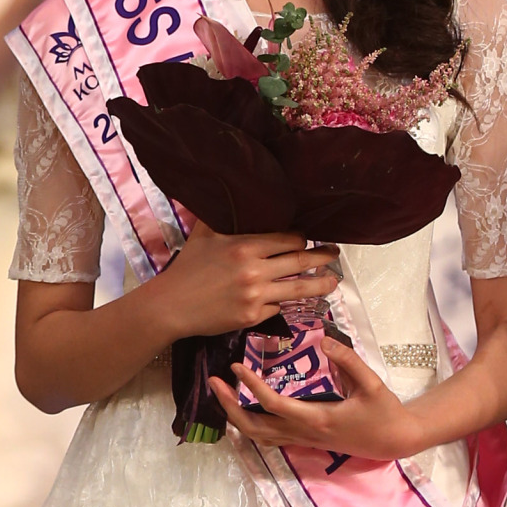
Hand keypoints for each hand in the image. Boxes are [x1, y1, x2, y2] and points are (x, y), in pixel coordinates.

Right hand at [162, 222, 339, 338]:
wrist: (171, 305)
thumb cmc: (188, 266)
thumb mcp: (204, 233)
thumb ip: (222, 214)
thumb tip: (232, 188)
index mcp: (245, 246)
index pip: (288, 240)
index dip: (301, 239)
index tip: (307, 239)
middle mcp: (255, 270)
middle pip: (300, 262)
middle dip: (322, 257)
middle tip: (334, 254)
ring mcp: (255, 296)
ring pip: (298, 289)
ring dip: (320, 284)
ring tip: (333, 281)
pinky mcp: (251, 318)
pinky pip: (277, 308)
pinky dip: (282, 303)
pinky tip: (288, 301)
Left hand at [210, 338, 410, 460]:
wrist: (394, 440)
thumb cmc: (383, 411)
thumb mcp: (371, 382)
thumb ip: (348, 360)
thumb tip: (324, 340)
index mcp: (316, 418)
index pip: (273, 404)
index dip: (251, 386)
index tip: (236, 366)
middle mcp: (304, 433)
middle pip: (255, 427)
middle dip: (230, 406)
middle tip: (214, 383)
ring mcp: (303, 440)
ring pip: (259, 437)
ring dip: (236, 417)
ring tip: (221, 395)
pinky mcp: (306, 440)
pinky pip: (270, 438)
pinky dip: (251, 425)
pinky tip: (244, 410)